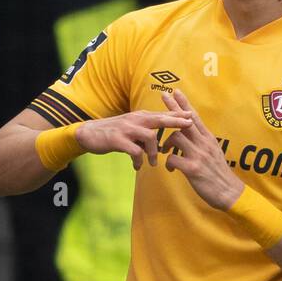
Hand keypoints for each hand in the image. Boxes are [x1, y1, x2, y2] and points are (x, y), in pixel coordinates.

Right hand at [75, 110, 191, 169]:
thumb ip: (145, 134)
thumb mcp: (131, 130)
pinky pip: (134, 150)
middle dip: (175, 121)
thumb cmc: (113, 134)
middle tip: (189, 125)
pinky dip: (138, 160)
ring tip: (155, 163)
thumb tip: (159, 143)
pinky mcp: (118, 139)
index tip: (193, 117)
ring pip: (149, 136)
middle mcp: (135, 120)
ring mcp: (127, 129)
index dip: (177, 115)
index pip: (162, 114)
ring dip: (154, 151)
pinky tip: (138, 166)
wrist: (88, 134)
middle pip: (159, 119)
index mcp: (140, 117)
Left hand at [159, 90, 245, 209]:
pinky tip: (170, 168)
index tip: (176, 92)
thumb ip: (203, 144)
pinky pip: (173, 158)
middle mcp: (204, 144)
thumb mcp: (214, 154)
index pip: (195, 117)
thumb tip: (193, 138)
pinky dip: (168, 162)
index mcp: (209, 139)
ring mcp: (199, 155)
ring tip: (164, 149)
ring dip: (166, 142)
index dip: (184, 104)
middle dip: (173, 108)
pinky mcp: (193, 169)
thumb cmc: (219, 174)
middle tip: (163, 95)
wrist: (230, 192)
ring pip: (177, 137)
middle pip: (185, 121)